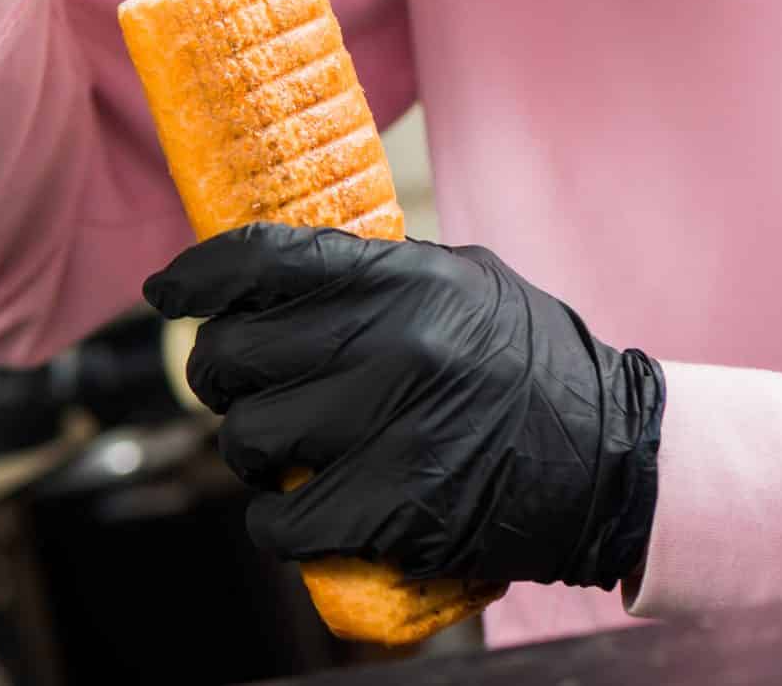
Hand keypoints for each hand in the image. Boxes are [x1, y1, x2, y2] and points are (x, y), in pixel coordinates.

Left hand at [144, 226, 665, 590]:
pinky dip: (277, 523)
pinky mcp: (393, 508)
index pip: (261, 259)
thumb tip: (270, 273)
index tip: (165, 293)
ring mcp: (389, 427)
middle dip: (220, 377)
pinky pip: (280, 519)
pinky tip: (300, 512)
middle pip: (232, 355)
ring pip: (245, 437)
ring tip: (283, 452)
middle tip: (244, 391)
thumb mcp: (462, 285)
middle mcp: (390, 342)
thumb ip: (375, 275)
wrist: (616, 461)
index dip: (197, 275)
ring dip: (250, 451)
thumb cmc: (529, 366)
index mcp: (402, 278)